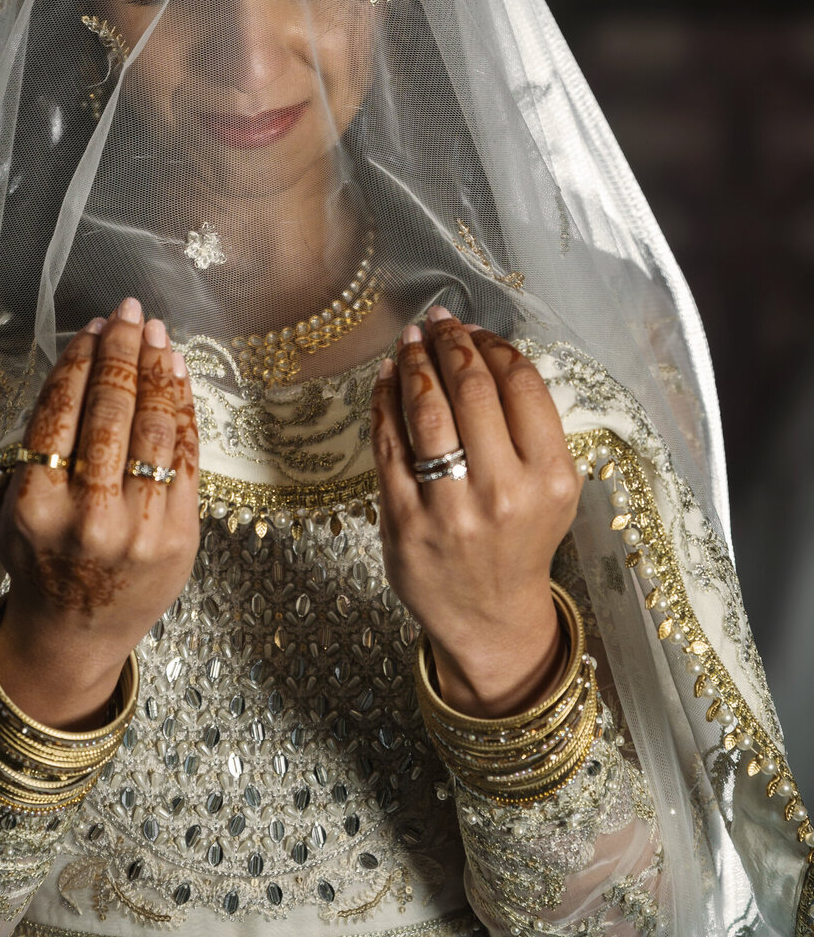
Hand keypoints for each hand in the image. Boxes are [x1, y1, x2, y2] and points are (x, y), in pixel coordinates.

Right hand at [0, 298, 199, 727]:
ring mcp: (139, 528)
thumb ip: (37, 446)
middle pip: (110, 411)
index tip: (92, 326)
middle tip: (130, 312)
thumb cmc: (38, 560)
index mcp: (35, 506)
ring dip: (157, 371)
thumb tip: (81, 362)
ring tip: (158, 335)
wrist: (75, 634)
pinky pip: (183, 456)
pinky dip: (181, 409)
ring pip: (153, 428)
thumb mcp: (11, 508)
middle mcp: (87, 517)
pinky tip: (177, 376)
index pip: (59, 412)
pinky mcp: (179, 536)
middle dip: (122, 351)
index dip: (78, 360)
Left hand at [369, 308, 582, 716]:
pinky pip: (388, 444)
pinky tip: (387, 378)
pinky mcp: (402, 521)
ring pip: (426, 412)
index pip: (521, 387)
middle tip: (438, 320)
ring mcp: (448, 510)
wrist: (491, 616)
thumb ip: (530, 427)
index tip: (478, 330)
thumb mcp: (552, 489)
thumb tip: (486, 350)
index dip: (495, 346)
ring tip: (411, 339)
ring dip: (415, 362)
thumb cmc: (521, 540)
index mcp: (550, 479)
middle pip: (472, 391)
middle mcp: (503, 493)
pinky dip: (384, 401)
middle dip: (452, 343)